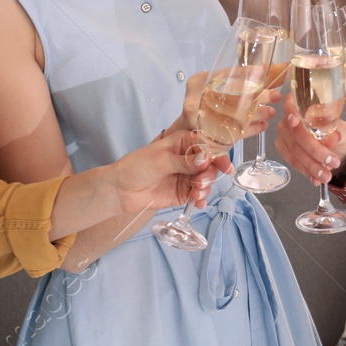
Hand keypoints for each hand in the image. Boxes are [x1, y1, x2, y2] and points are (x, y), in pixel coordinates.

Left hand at [109, 130, 231, 213]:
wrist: (120, 190)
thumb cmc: (136, 167)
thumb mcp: (160, 160)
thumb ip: (184, 161)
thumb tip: (205, 159)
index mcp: (182, 143)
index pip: (206, 145)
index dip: (217, 155)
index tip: (224, 166)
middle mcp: (188, 158)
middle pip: (210, 164)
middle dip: (210, 174)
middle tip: (200, 183)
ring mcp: (186, 176)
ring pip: (207, 180)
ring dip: (206, 187)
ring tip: (195, 194)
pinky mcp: (183, 192)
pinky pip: (199, 194)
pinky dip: (201, 199)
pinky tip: (198, 202)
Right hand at [165, 73, 277, 139]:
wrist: (185, 123)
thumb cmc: (199, 97)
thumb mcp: (207, 79)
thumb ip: (230, 74)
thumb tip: (260, 70)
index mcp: (197, 83)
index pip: (224, 75)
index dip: (245, 74)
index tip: (263, 74)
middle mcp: (197, 103)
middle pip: (233, 100)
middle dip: (257, 99)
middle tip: (274, 96)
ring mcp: (203, 122)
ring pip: (235, 118)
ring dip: (257, 115)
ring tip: (272, 111)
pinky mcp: (211, 137)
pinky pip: (234, 135)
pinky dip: (251, 130)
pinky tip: (263, 125)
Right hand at [275, 91, 345, 185]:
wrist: (337, 148)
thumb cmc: (338, 132)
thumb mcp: (343, 131)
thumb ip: (338, 132)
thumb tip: (333, 138)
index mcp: (302, 105)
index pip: (291, 104)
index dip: (291, 111)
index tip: (295, 120)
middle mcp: (288, 118)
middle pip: (296, 135)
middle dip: (315, 151)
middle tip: (333, 162)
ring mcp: (284, 134)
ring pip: (294, 152)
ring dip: (311, 166)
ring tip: (327, 176)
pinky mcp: (284, 149)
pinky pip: (293, 162)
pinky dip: (306, 171)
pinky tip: (316, 179)